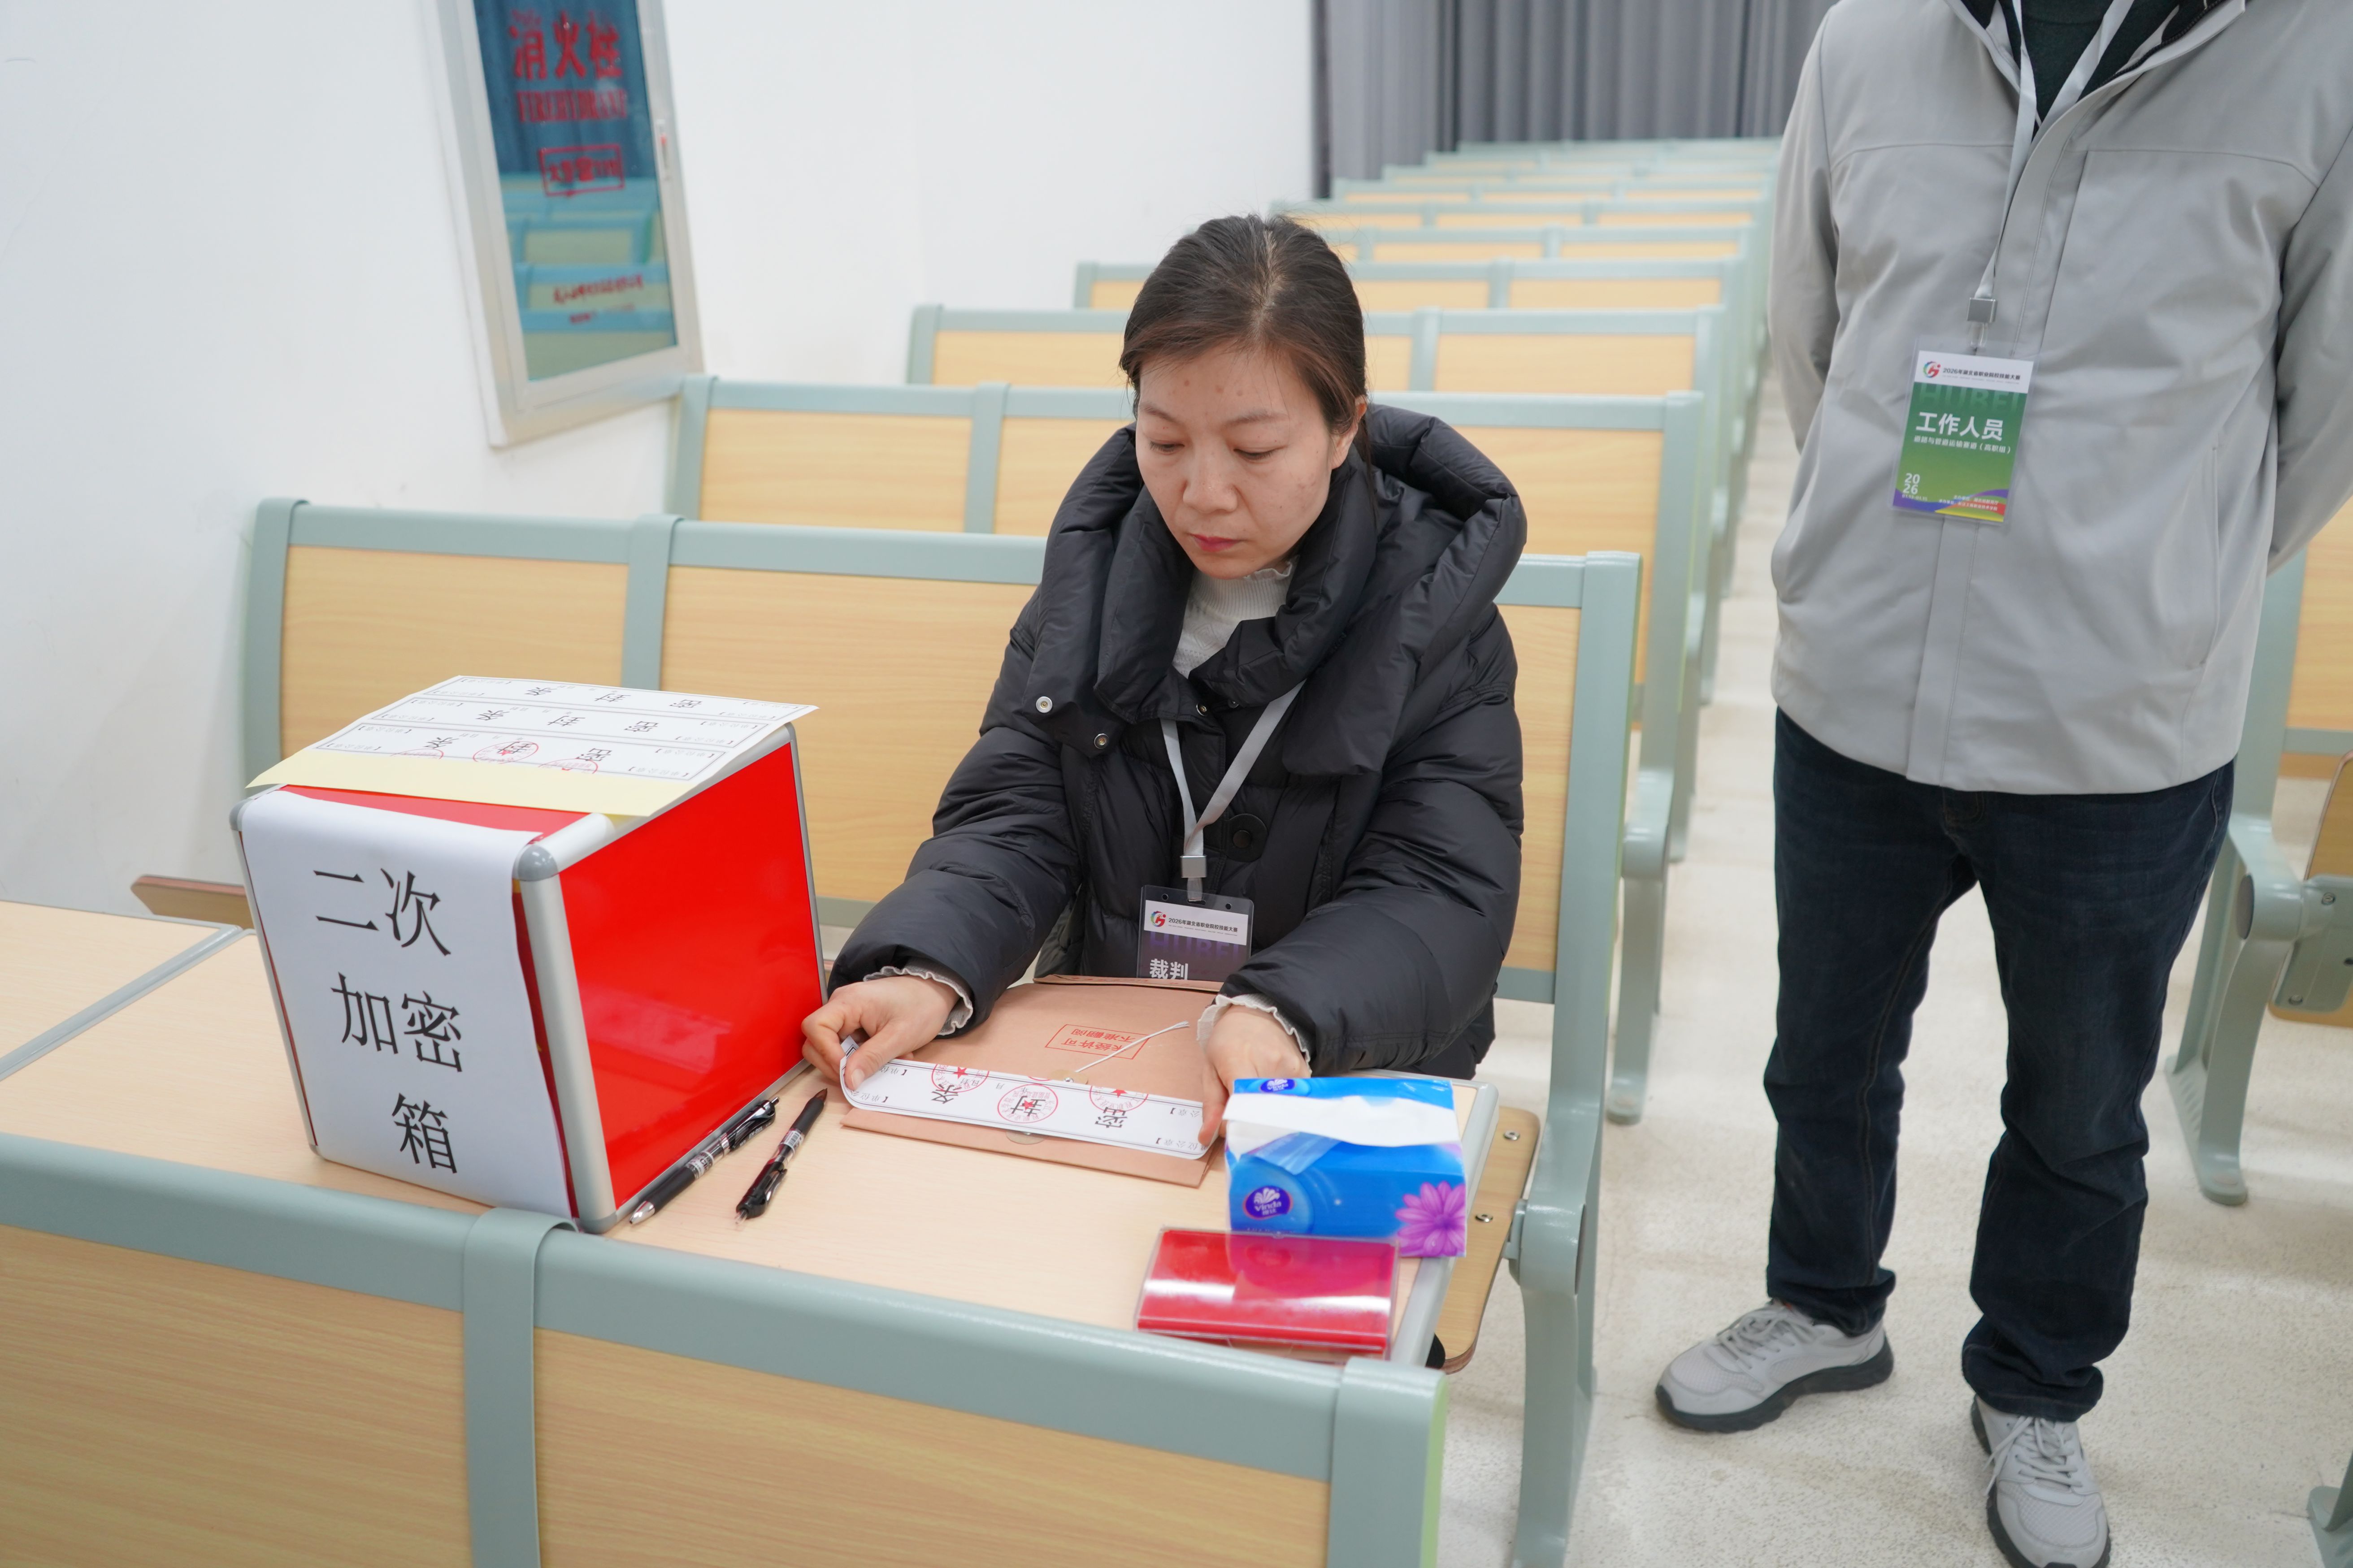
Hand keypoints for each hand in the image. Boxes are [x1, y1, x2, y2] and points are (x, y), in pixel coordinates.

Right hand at [801, 975, 957, 1090]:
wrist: (935, 991)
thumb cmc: (921, 1006)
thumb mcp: (899, 1036)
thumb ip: (872, 1058)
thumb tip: (849, 1081)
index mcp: (848, 1001)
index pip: (815, 1027)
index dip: (826, 1053)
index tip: (846, 1070)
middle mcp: (841, 1005)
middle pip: (815, 1040)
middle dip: (835, 1064)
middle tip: (862, 1075)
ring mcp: (845, 1014)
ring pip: (829, 1047)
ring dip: (851, 1063)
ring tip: (881, 1062)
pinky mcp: (853, 1022)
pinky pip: (845, 1045)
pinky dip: (860, 1057)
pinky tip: (883, 1056)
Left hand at [1199, 1004, 1309, 1143]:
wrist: (1256, 1015)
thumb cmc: (1228, 1042)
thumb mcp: (1210, 1069)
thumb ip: (1211, 1105)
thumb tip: (1206, 1137)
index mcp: (1238, 1060)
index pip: (1242, 1102)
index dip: (1236, 1123)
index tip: (1232, 1132)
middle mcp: (1267, 1063)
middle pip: (1263, 1110)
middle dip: (1253, 1125)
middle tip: (1245, 1129)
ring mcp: (1289, 1068)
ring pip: (1280, 1108)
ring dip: (1269, 1116)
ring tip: (1259, 1110)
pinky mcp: (1303, 1072)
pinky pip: (1295, 1100)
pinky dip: (1284, 1106)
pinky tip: (1274, 1099)